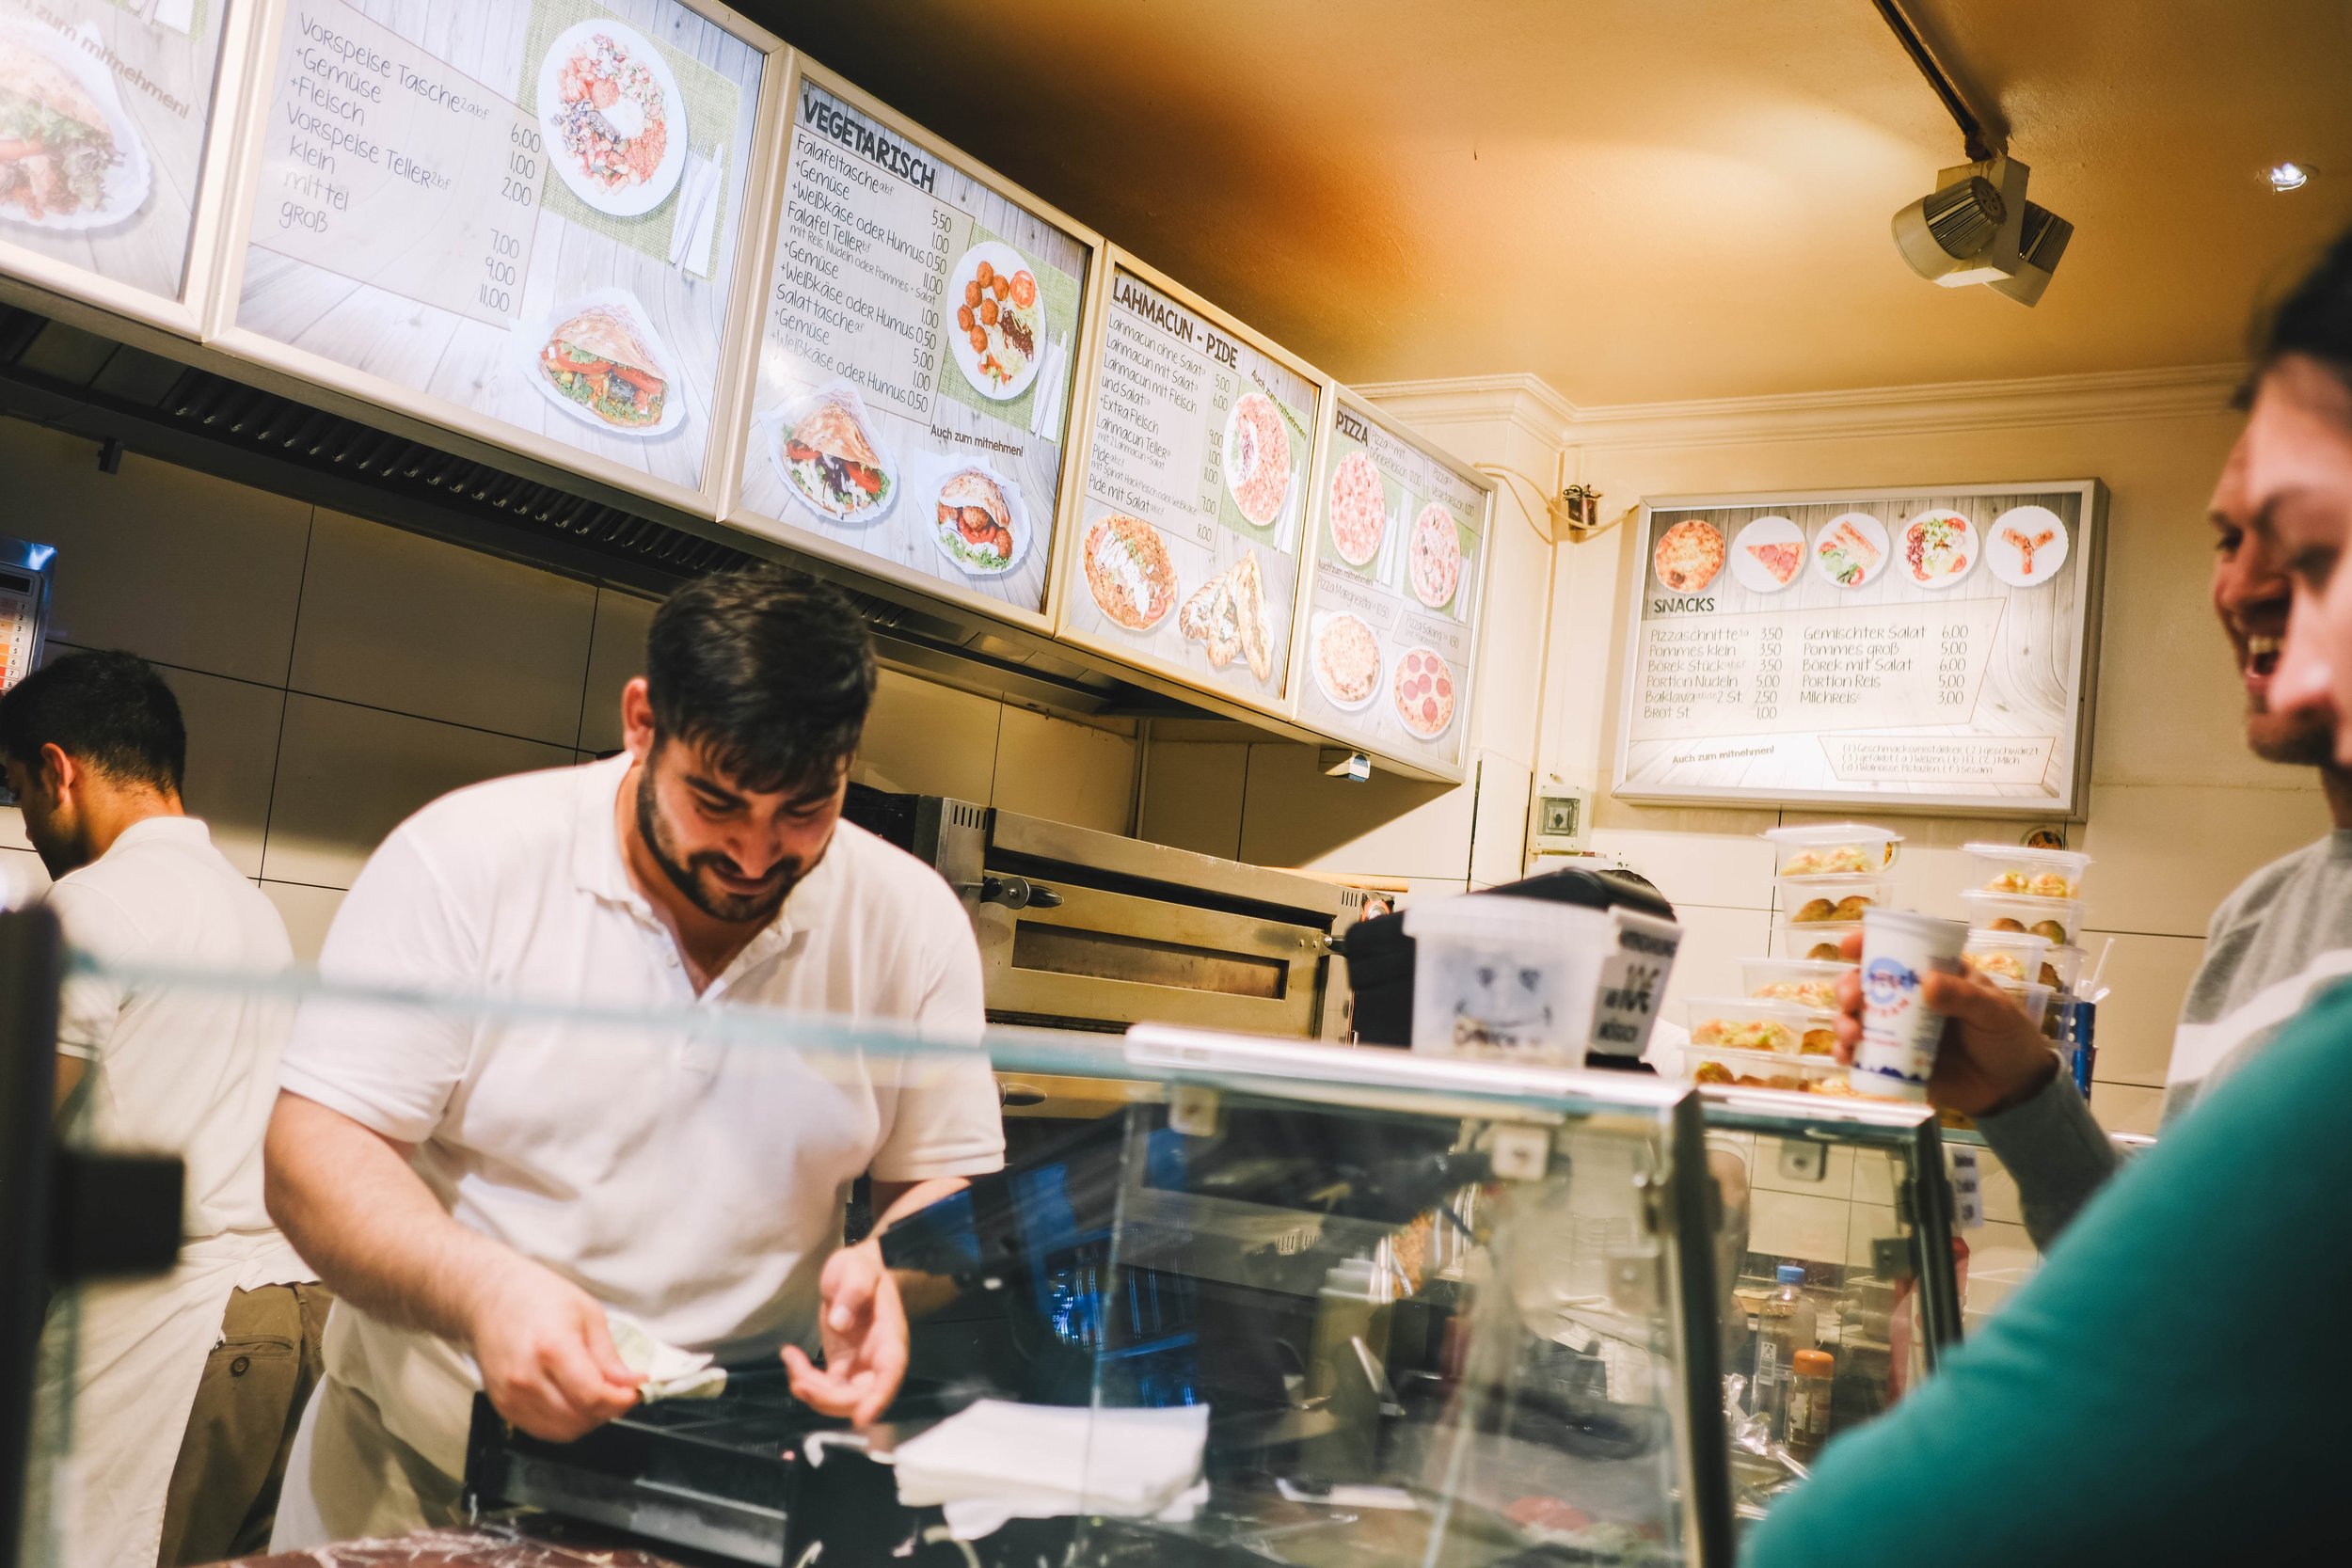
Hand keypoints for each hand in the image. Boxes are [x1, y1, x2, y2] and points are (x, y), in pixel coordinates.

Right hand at [465, 1257, 640, 1441]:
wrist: (490, 1297)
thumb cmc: (539, 1297)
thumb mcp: (587, 1313)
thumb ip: (609, 1355)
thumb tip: (632, 1383)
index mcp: (552, 1348)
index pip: (593, 1396)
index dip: (621, 1400)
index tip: (636, 1390)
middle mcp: (527, 1378)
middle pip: (579, 1419)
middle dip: (608, 1411)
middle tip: (619, 1392)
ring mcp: (511, 1396)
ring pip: (562, 1432)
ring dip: (588, 1421)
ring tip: (597, 1396)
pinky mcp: (502, 1406)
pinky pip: (541, 1430)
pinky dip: (564, 1423)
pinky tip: (573, 1402)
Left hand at [782, 1240, 906, 1426]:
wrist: (855, 1271)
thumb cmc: (862, 1269)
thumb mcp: (858, 1270)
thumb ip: (853, 1292)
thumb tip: (840, 1322)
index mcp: (889, 1337)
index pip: (890, 1373)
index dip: (879, 1398)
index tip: (862, 1417)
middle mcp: (877, 1360)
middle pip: (861, 1397)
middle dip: (829, 1399)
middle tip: (801, 1379)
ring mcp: (859, 1367)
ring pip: (839, 1399)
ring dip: (812, 1392)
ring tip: (791, 1361)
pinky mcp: (841, 1368)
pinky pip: (825, 1390)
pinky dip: (804, 1381)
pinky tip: (791, 1357)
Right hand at [1830, 929, 2058, 1115]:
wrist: (2014, 1088)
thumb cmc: (2007, 1037)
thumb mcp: (1993, 1010)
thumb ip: (1963, 996)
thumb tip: (1926, 982)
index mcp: (1932, 975)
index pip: (1896, 951)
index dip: (1867, 943)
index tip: (1849, 946)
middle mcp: (1908, 1000)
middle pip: (1865, 984)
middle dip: (1847, 987)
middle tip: (1853, 998)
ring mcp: (1898, 1032)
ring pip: (1856, 1018)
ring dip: (1843, 1020)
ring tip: (1852, 1033)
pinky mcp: (1895, 1062)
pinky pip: (1862, 1055)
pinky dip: (1846, 1053)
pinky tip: (1845, 1056)